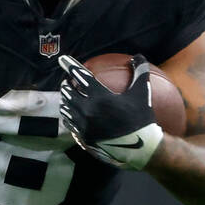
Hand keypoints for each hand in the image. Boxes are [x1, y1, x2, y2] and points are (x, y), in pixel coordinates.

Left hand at [58, 54, 163, 169]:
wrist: (140, 148)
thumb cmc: (142, 118)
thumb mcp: (142, 93)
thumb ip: (140, 72)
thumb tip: (138, 56)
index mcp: (101, 98)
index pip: (81, 77)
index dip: (71, 66)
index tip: (62, 59)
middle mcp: (89, 111)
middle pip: (69, 93)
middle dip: (67, 84)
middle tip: (68, 80)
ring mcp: (84, 125)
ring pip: (67, 108)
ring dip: (66, 99)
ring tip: (67, 95)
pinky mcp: (84, 137)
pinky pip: (70, 123)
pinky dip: (68, 114)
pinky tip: (70, 112)